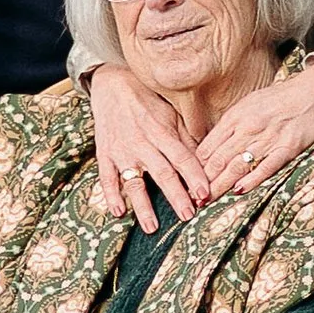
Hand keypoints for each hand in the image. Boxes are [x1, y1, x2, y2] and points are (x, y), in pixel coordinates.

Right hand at [87, 60, 210, 231]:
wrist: (112, 85)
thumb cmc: (148, 101)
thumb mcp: (171, 114)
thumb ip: (187, 138)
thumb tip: (208, 160)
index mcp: (162, 132)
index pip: (182, 158)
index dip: (194, 176)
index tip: (205, 194)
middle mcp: (142, 143)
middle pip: (162, 173)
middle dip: (175, 196)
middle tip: (187, 216)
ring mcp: (122, 151)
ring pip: (134, 182)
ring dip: (143, 206)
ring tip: (152, 227)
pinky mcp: (105, 154)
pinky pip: (106, 177)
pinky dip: (111, 195)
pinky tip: (118, 212)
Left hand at [196, 57, 313, 200]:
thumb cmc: (282, 98)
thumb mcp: (250, 104)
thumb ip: (232, 125)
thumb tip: (212, 148)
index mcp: (236, 116)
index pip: (209, 146)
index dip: (194, 167)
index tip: (185, 182)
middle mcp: (248, 126)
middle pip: (219, 158)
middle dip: (202, 181)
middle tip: (189, 199)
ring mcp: (268, 137)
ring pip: (237, 165)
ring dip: (220, 185)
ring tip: (206, 201)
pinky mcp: (288, 147)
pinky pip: (267, 166)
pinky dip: (252, 179)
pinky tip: (239, 190)